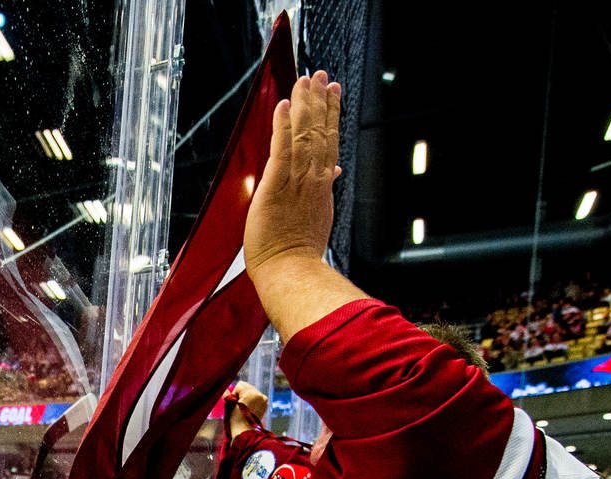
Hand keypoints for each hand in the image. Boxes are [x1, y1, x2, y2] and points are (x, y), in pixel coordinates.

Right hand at [224, 380, 269, 439]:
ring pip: (252, 391)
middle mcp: (258, 394)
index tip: (235, 403)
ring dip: (247, 396)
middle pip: (247, 386)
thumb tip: (226, 390)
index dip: (235, 393)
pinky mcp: (265, 404)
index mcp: (250, 393)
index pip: (240, 385)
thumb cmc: (235, 419)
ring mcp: (263, 399)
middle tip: (239, 405)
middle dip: (242, 394)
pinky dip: (253, 400)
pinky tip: (250, 408)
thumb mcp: (229, 405)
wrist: (245, 431)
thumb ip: (228, 395)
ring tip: (244, 408)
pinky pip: (257, 397)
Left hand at [243, 71, 343, 283]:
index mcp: (322, 185)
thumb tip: (333, 172)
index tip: (332, 92)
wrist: (291, 270)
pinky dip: (283, 127)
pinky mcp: (276, 186)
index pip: (328, 142)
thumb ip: (324, 189)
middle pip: (319, 132)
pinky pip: (281, 150)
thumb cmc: (300, 251)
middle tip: (320, 76)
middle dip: (319, 101)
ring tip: (306, 81)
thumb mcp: (319, 216)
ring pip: (303, 135)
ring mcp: (296, 181)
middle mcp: (313, 178)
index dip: (330, 115)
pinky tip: (284, 105)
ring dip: (303, 106)